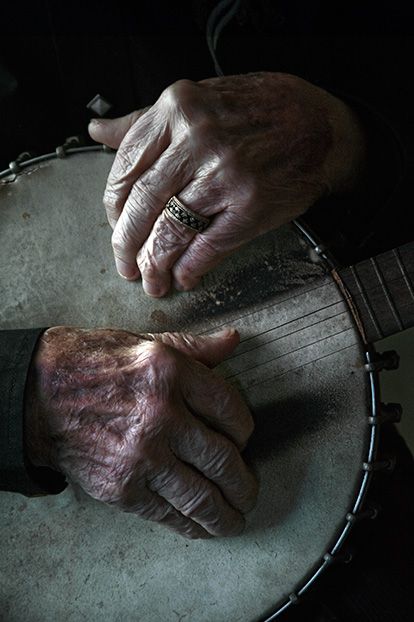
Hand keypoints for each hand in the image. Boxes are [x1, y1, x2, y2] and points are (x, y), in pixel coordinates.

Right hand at [24, 326, 256, 538]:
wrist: (39, 395)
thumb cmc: (93, 364)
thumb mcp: (148, 342)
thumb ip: (196, 346)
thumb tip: (232, 341)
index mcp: (172, 373)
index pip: (232, 411)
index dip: (245, 431)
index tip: (243, 440)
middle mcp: (161, 416)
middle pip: (224, 460)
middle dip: (244, 482)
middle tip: (247, 489)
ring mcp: (141, 456)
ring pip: (203, 497)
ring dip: (227, 514)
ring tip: (235, 517)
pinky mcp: (122, 488)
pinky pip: (169, 515)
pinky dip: (193, 526)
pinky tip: (203, 526)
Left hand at [89, 72, 365, 295]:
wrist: (320, 125)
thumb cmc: (259, 111)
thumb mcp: (198, 100)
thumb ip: (145, 121)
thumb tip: (99, 132)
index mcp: (177, 108)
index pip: (126, 168)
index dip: (114, 208)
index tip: (115, 226)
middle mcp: (198, 139)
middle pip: (143, 204)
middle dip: (126, 244)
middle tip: (124, 265)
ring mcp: (226, 174)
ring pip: (171, 230)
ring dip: (155, 264)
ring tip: (152, 281)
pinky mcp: (251, 206)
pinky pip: (208, 246)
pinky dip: (191, 269)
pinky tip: (185, 277)